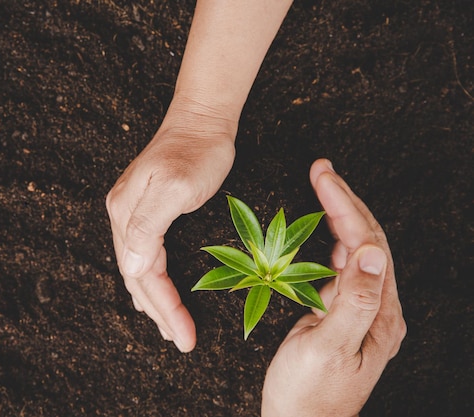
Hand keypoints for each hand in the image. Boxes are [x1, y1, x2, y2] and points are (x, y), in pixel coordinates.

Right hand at [106, 102, 235, 351]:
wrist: (202, 119)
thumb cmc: (198, 151)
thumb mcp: (176, 186)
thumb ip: (148, 226)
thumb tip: (130, 266)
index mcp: (126, 214)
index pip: (142, 273)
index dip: (164, 307)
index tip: (186, 335)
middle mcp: (123, 215)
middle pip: (136, 276)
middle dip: (159, 312)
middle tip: (182, 340)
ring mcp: (132, 212)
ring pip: (138, 269)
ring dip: (154, 301)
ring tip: (170, 327)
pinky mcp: (147, 209)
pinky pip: (145, 255)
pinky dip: (152, 281)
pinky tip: (156, 292)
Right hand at [261, 159, 406, 416]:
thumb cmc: (308, 393)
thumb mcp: (328, 346)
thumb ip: (352, 300)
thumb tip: (372, 253)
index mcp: (379, 314)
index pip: (366, 244)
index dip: (345, 205)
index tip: (323, 176)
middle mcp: (378, 309)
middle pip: (367, 241)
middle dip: (344, 201)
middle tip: (321, 170)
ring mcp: (362, 311)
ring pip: (356, 250)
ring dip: (339, 216)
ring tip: (322, 188)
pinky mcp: (343, 314)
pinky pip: (341, 267)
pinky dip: (329, 241)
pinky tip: (320, 231)